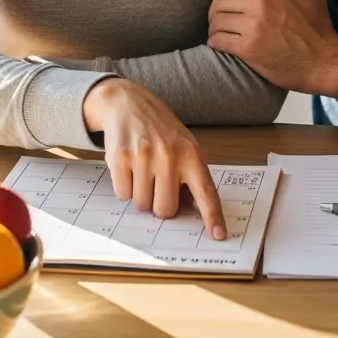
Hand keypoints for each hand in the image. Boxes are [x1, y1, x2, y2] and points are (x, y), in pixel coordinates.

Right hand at [82, 78, 226, 239]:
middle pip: (165, 209)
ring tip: (143, 171)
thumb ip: (191, 176)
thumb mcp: (185, 145)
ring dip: (141, 194)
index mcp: (192, 154)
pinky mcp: (120, 158)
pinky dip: (124, 186)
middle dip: (160, 203)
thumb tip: (193, 211)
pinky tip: (129, 166)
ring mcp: (144, 156)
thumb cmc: (160, 129)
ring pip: (142, 204)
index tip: (218, 235)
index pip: (205, 191)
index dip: (212, 216)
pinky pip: (122, 194)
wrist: (129, 103)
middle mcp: (169, 155)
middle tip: (158, 184)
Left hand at [207, 0, 337, 92]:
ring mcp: (254, 27)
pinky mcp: (248, 49)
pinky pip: (218, 41)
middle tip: (220, 18)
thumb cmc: (318, 27)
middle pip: (219, 0)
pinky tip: (222, 45)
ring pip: (216, 21)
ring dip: (214, 28)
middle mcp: (261, 4)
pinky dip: (216, 43)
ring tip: (221, 33)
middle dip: (215, 10)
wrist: (324, 62)